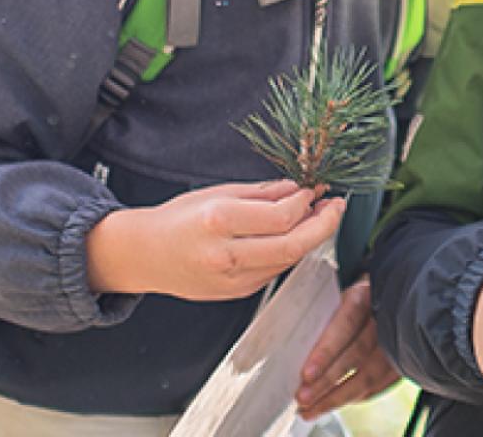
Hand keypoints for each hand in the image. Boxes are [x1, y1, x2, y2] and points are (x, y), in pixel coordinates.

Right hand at [87, 179, 343, 300]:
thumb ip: (261, 193)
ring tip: (317, 217)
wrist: (145, 256)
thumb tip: (297, 190)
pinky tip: (292, 236)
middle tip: (336, 207)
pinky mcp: (237, 293)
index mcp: (219, 221)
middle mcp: (226, 254)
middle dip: (324, 225)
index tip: (314, 191)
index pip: (280, 216)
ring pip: (288, 261)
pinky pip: (274, 271)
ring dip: (309, 239)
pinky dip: (289, 253)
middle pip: (293, 246)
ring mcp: (232, 279)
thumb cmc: (177, 220)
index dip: (306, 203)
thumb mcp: (216, 193)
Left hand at [294, 278, 399, 417]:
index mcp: (365, 296)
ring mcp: (398, 341)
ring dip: (338, 397)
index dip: (326, 351)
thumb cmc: (354, 300)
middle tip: (303, 399)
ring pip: (370, 376)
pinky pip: (380, 385)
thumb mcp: (338, 297)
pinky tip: (336, 402)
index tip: (306, 374)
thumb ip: (323, 318)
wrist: (389, 296)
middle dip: (327, 381)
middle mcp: (385, 317)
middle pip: (357, 354)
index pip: (346, 324)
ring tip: (312, 410)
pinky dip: (356, 397)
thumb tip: (294, 350)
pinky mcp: (404, 360)